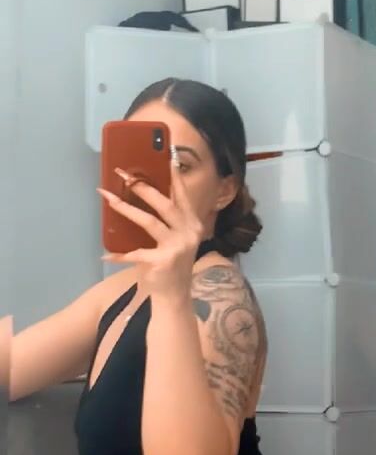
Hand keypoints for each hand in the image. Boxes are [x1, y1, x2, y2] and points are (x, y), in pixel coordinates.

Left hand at [98, 159, 204, 299]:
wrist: (175, 297)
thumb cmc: (171, 266)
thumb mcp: (176, 240)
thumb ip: (169, 222)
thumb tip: (147, 196)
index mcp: (192, 224)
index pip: (183, 196)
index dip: (175, 177)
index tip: (167, 157)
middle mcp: (189, 232)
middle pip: (164, 203)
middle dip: (142, 187)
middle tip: (123, 174)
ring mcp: (177, 247)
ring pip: (149, 221)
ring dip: (126, 208)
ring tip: (108, 197)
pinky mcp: (163, 261)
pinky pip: (136, 253)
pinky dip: (119, 255)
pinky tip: (106, 256)